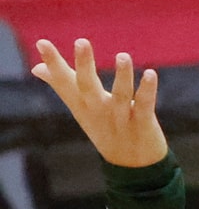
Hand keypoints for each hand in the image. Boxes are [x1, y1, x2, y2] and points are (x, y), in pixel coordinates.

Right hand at [31, 40, 166, 167]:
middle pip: (88, 87)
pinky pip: (145, 105)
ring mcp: (120, 118)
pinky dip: (147, 90)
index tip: (42, 42)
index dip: (53, 63)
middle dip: (84, 65)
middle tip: (81, 41)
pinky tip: (150, 73)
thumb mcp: (79, 108)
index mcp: (82, 104)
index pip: (64, 81)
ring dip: (123, 76)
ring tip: (123, 55)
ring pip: (121, 96)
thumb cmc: (103, 129)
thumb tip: (37, 69)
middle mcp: (98, 110)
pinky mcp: (143, 124)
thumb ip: (62, 86)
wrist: (132, 167)